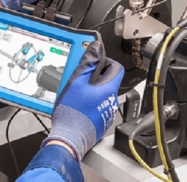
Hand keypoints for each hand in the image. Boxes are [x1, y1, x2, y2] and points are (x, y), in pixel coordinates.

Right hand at [42, 41, 123, 159]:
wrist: (69, 139)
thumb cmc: (72, 113)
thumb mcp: (76, 82)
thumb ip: (88, 63)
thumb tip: (96, 48)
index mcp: (108, 89)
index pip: (116, 67)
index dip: (105, 60)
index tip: (93, 61)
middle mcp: (111, 101)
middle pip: (107, 80)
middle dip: (94, 75)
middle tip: (79, 76)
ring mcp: (106, 112)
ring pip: (101, 93)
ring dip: (91, 89)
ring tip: (75, 91)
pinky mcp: (100, 121)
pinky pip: (97, 105)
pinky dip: (89, 101)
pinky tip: (77, 104)